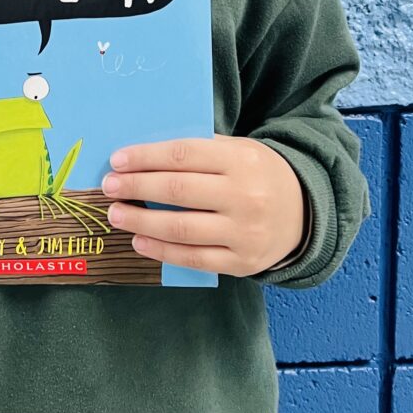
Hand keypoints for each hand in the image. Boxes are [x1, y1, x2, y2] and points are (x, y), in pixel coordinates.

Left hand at [100, 134, 304, 275]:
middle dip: (136, 188)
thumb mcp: (237, 149)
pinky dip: (162, 251)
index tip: (117, 161)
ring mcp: (244, 233)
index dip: (145, 158)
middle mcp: (243, 196)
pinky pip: (194, 258)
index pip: (181, 156)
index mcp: (239, 160)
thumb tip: (142, 156)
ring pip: (182, 228)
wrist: (304, 211)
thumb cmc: (256, 173)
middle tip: (108, 186)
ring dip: (142, 222)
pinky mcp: (242, 263)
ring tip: (116, 215)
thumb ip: (198, 151)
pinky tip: (140, 241)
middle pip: (178, 191)